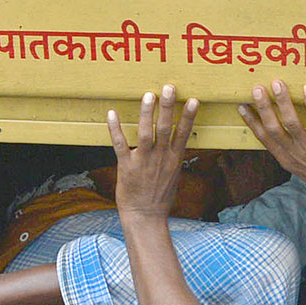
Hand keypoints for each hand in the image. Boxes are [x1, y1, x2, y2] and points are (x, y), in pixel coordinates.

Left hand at [108, 84, 199, 218]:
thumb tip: (178, 141)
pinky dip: (115, 129)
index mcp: (174, 159)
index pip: (183, 133)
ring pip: (146, 134)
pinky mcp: (126, 166)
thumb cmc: (159, 197)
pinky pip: (120, 144)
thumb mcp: (173, 175)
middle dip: (168, 107)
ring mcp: (143, 162)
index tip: (193, 100)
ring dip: (147, 114)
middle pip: (165, 128)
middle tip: (169, 87)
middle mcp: (160, 158)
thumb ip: (173, 156)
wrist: (145, 217)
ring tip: (149, 95)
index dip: (188, 116)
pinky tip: (112, 114)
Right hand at [237, 80, 305, 196]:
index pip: (263, 137)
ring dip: (282, 102)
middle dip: (263, 108)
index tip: (242, 106)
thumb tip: (280, 133)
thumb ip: (288, 150)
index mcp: (284, 158)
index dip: (251, 122)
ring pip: (291, 122)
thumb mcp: (299, 167)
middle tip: (257, 89)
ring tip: (277, 84)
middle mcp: (293, 152)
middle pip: (272, 128)